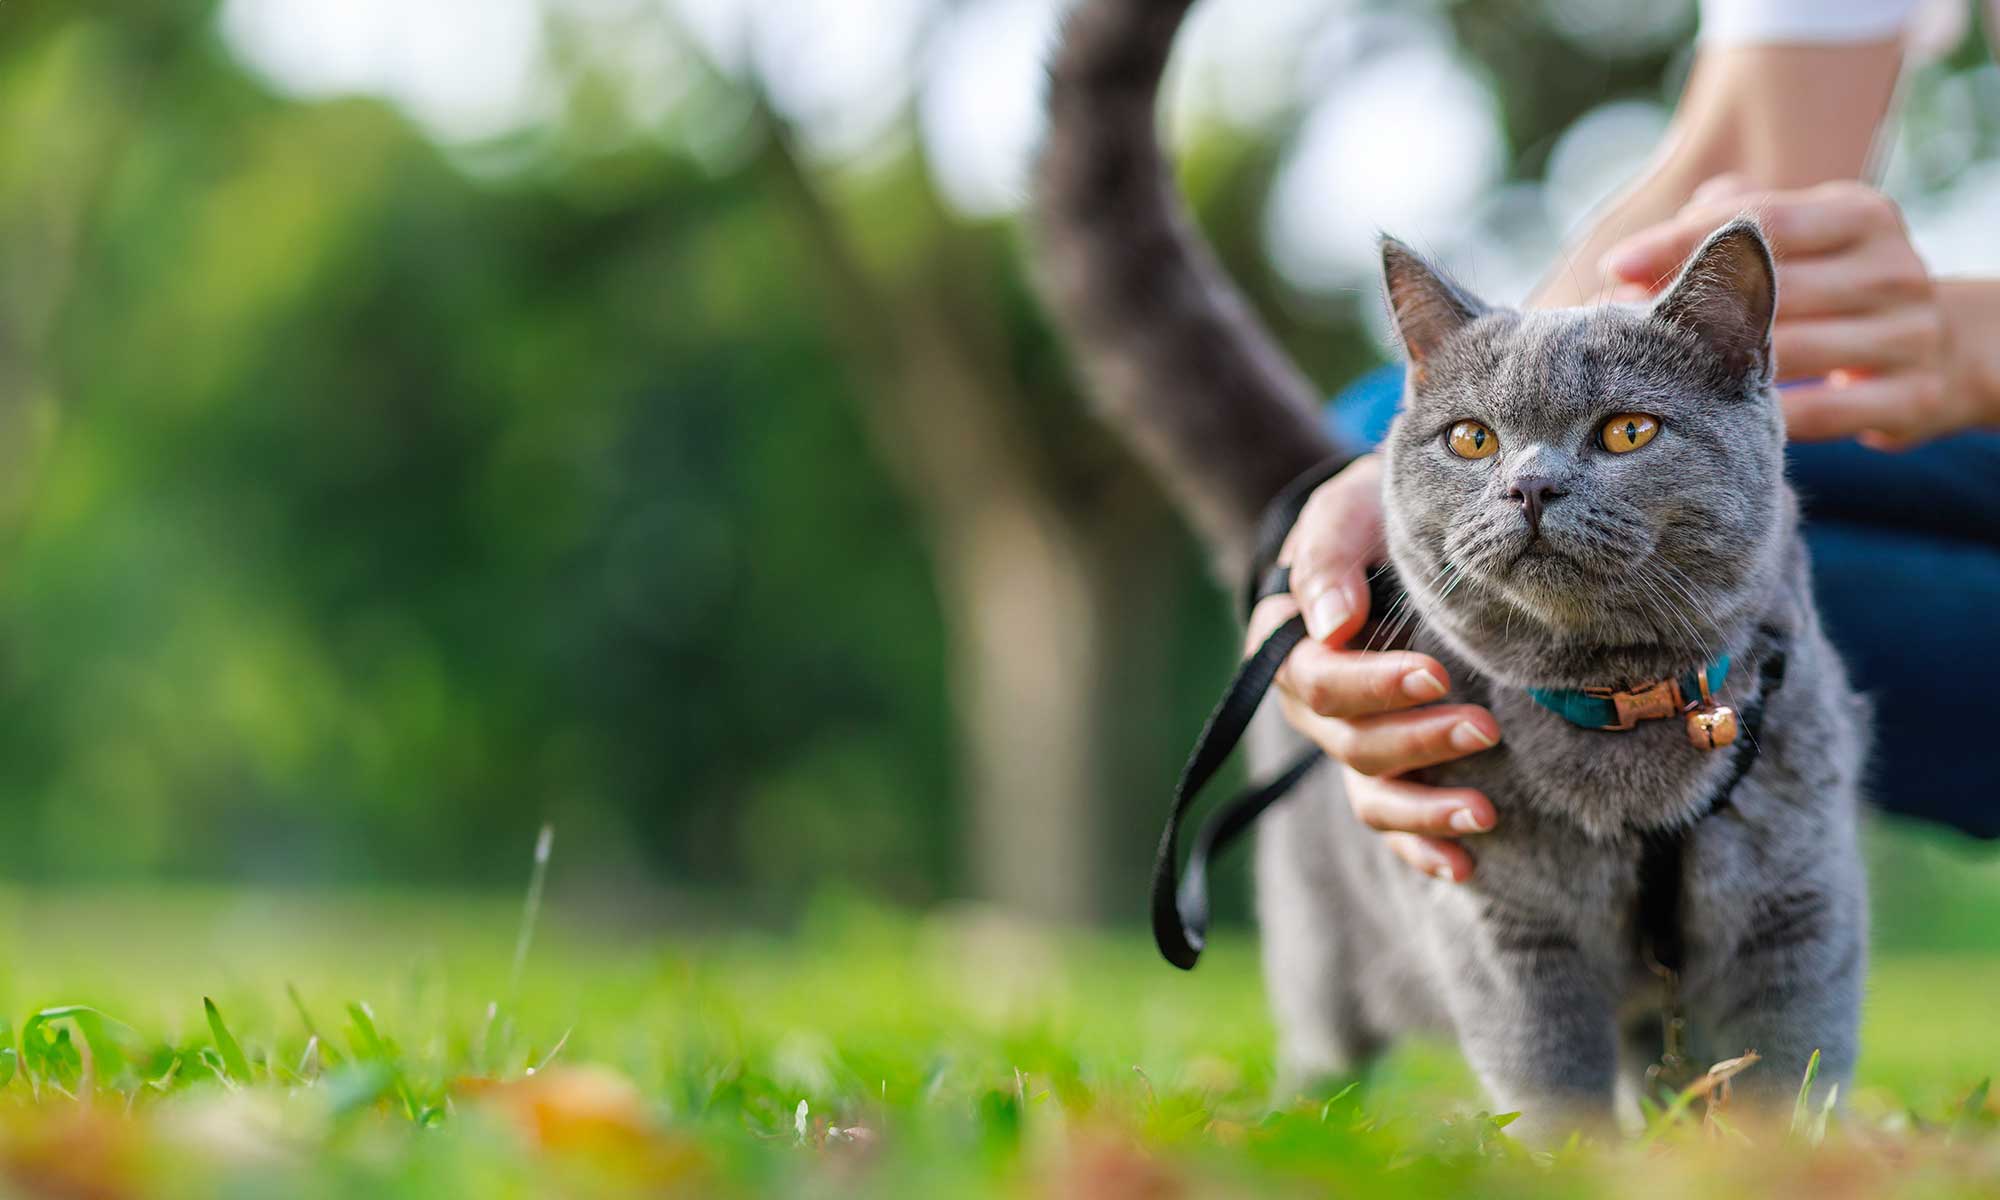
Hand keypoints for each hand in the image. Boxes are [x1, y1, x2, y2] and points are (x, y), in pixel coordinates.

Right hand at [1250, 454, 1501, 881]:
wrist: (1417, 524)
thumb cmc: (1380, 509)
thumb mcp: (1351, 506)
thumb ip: (1330, 554)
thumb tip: (1332, 624)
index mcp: (1290, 640)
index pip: (1317, 680)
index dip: (1372, 685)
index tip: (1436, 674)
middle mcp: (1314, 702)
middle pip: (1347, 742)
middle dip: (1417, 741)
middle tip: (1485, 728)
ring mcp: (1351, 739)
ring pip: (1369, 794)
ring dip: (1425, 809)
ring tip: (1485, 814)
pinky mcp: (1390, 766)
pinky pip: (1392, 824)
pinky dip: (1423, 848)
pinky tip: (1466, 863)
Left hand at [1602, 177, 1974, 449]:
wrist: (1945, 349)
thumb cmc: (1836, 286)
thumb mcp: (1807, 234)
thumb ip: (1736, 218)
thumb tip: (1655, 240)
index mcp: (1863, 217)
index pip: (1762, 220)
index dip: (1683, 241)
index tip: (1614, 264)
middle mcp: (1894, 270)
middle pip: (1772, 290)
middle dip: (1686, 312)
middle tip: (1615, 330)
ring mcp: (1911, 335)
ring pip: (1792, 354)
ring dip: (1711, 371)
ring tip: (1646, 379)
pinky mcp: (1913, 398)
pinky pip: (1821, 413)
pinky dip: (1764, 419)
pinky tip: (1710, 420)